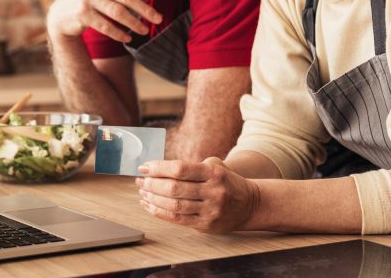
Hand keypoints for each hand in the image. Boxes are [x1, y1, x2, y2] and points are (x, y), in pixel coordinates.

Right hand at [47, 0, 165, 42]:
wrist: (61, 13)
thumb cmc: (88, 1)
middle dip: (145, 9)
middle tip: (159, 18)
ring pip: (117, 12)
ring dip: (133, 23)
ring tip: (145, 31)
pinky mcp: (82, 14)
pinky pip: (105, 25)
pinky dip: (118, 33)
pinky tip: (128, 38)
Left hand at [135, 157, 259, 232]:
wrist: (250, 204)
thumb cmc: (226, 182)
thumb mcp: (216, 166)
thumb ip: (192, 166)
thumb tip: (159, 168)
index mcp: (213, 173)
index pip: (180, 169)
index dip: (159, 168)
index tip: (144, 167)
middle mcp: (213, 192)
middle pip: (174, 188)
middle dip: (152, 184)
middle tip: (140, 181)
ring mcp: (210, 210)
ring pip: (174, 205)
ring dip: (153, 199)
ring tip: (143, 193)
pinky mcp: (206, 225)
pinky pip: (178, 219)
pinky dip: (160, 212)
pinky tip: (150, 206)